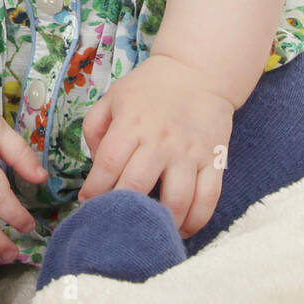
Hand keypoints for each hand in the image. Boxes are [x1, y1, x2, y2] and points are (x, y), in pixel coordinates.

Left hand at [78, 54, 234, 239]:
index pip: (109, 164)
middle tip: (115, 225)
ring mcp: (190, 152)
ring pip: (176, 201)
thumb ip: (94, 129)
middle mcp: (161, 140)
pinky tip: (180, 229)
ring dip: (159, 224)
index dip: (95, 191)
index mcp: (132, 123)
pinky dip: (195, 222)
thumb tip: (95, 167)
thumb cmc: (149, 88)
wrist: (197, 71)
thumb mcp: (112, 97)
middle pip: (137, 187)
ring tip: (148, 231)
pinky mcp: (215, 160)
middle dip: (121, 212)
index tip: (88, 205)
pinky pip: (208, 199)